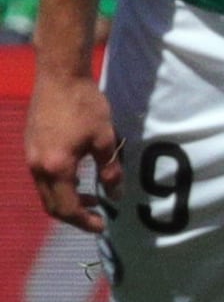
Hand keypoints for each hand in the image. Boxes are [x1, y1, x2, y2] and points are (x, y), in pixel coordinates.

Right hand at [24, 68, 120, 234]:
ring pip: (44, 192)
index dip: (84, 222)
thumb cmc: (85, 105)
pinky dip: (58, 186)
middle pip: (51, 205)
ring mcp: (30, 156)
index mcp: (56, 167)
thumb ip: (110, 170)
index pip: (66, 208)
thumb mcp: (105, 139)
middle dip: (74, 216)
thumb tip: (115, 195)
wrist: (59, 75)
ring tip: (91, 199)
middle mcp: (37, 165)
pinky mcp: (30, 147)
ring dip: (66, 200)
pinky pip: (41, 177)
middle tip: (97, 217)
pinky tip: (78, 179)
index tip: (103, 226)